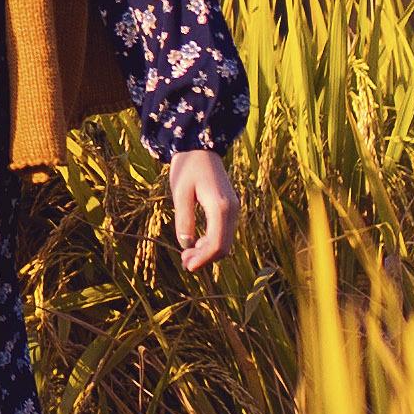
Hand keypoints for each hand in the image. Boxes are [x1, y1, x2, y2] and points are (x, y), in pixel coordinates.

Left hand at [162, 146, 237, 273]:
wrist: (201, 147)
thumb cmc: (187, 167)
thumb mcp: (180, 193)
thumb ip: (184, 219)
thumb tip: (186, 245)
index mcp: (220, 207)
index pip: (216, 244)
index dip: (203, 260)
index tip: (187, 266)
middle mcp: (232, 210)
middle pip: (223, 247)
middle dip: (204, 259)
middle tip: (183, 261)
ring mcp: (233, 210)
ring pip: (225, 242)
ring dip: (207, 252)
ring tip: (186, 254)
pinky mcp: (230, 209)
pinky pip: (224, 233)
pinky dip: (211, 243)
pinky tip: (195, 244)